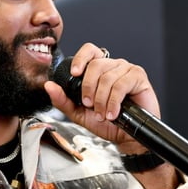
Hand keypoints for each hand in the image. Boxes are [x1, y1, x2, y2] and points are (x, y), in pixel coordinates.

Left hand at [44, 43, 158, 152]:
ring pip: (108, 77)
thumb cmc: (106, 123)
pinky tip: (113, 113)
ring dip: (102, 100)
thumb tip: (49, 86)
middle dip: (88, 88)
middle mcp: (113, 66)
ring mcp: (127, 69)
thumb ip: (63, 100)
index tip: (75, 73)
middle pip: (96, 65)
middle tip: (89, 105)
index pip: (89, 50)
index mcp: (100, 69)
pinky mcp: (138, 77)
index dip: (81, 58)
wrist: (126, 137)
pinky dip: (114, 102)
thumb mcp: (78, 113)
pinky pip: (121, 84)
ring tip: (103, 114)